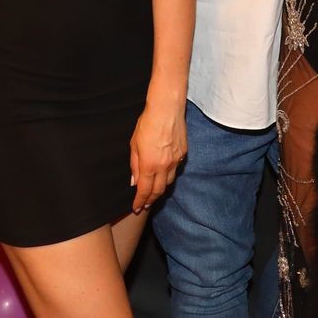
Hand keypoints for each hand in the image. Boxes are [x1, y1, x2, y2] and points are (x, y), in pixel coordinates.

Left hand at [129, 97, 185, 212]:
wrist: (167, 109)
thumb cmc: (148, 123)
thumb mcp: (134, 144)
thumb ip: (134, 165)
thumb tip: (134, 181)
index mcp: (149, 165)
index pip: (144, 190)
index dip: (140, 201)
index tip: (136, 208)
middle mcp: (164, 166)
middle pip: (158, 190)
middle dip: (151, 199)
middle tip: (145, 205)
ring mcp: (176, 161)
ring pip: (169, 181)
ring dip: (161, 189)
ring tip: (154, 191)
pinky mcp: (183, 153)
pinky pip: (176, 169)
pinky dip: (169, 174)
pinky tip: (164, 171)